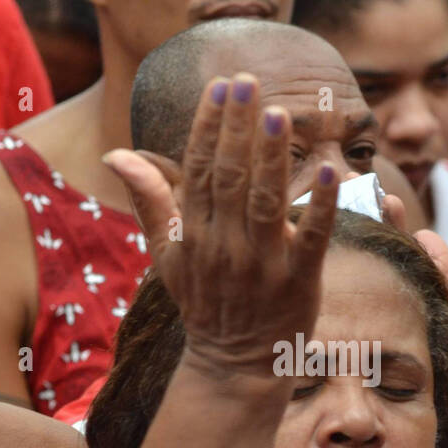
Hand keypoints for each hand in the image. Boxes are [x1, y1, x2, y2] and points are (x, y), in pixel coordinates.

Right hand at [103, 74, 336, 380]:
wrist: (234, 365)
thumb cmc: (204, 301)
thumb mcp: (168, 255)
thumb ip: (149, 201)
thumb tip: (115, 154)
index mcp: (194, 235)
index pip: (200, 170)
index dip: (210, 126)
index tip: (220, 87)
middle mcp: (225, 246)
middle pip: (231, 177)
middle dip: (239, 127)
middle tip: (250, 82)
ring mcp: (263, 265)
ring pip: (266, 202)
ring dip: (273, 156)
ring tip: (279, 112)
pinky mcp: (299, 282)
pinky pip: (311, 240)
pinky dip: (319, 208)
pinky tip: (331, 175)